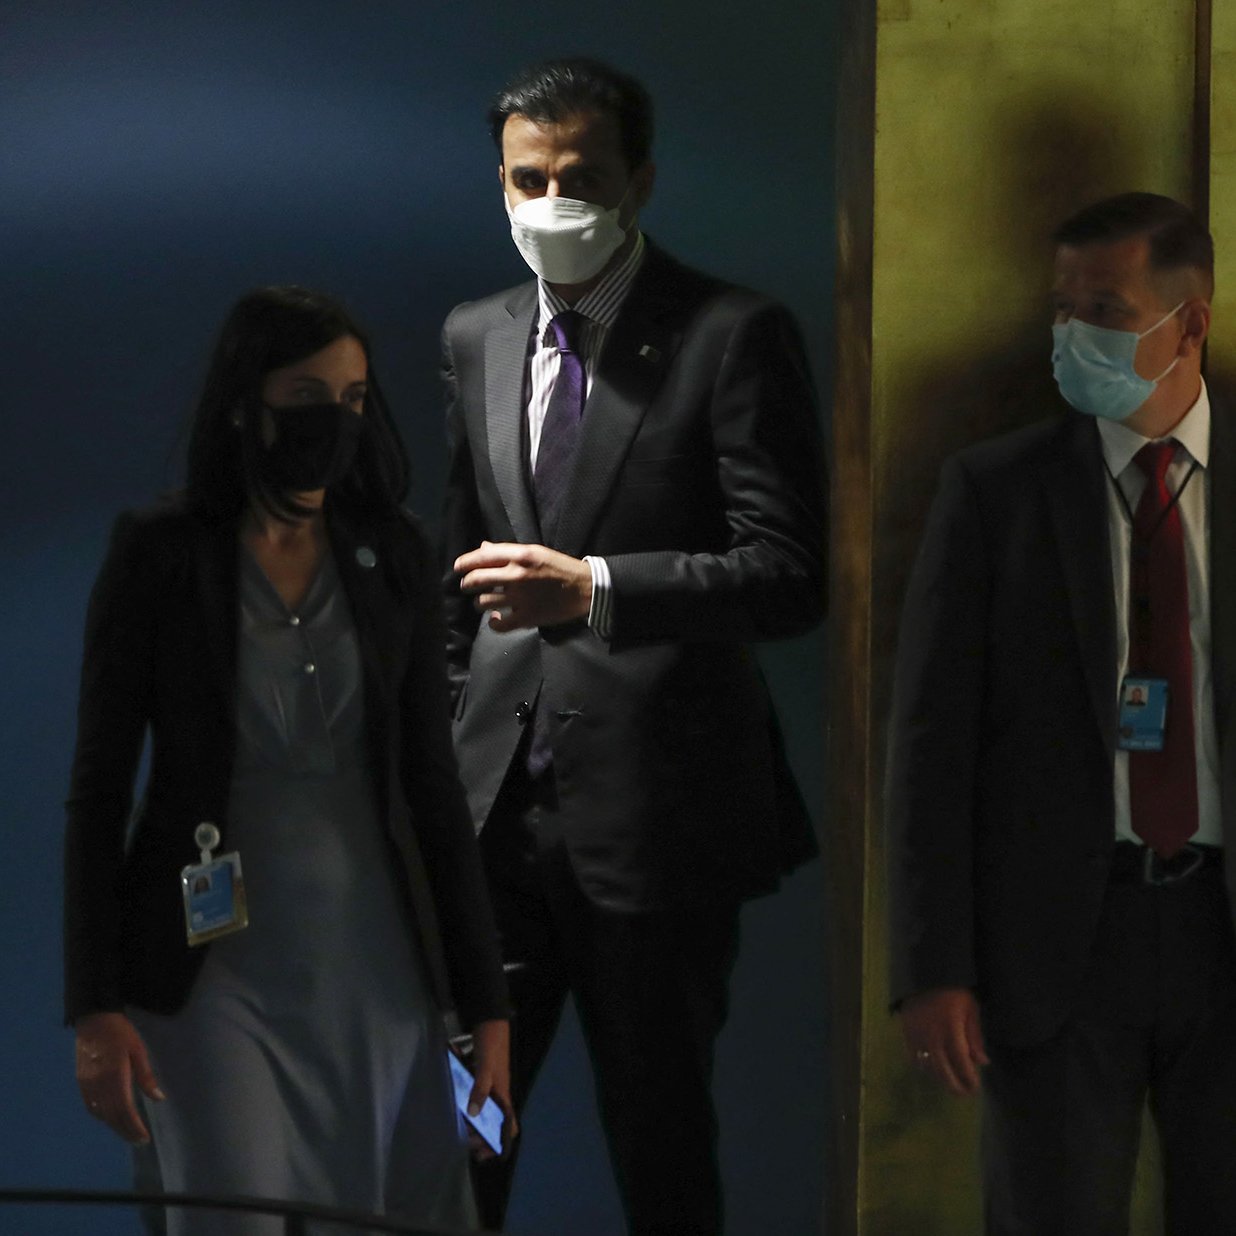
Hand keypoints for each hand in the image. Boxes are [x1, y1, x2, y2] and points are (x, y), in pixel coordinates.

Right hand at [75, 1012, 163, 1143]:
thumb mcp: (138, 1051)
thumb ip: (146, 1077)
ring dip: (114, 1126)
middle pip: (112, 1116)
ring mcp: (87, 1085)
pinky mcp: (81, 1082)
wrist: (94, 1019)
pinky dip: (101, 1116)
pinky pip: (90, 1106)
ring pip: (100, 1114)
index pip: (125, 1110)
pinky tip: (111, 1118)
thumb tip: (159, 1098)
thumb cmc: (121, 1033)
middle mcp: (98, 1085)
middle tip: (139, 1141)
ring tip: (128, 1133)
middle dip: (126, 1131)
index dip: (134, 1126)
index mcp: (115, 1076)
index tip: (144, 1137)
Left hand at [455, 541, 591, 631]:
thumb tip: (483, 547)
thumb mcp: (535, 552)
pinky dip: (493, 623)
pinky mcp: (526, 617)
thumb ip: (508, 551)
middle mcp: (517, 575)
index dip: (464, 562)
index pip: (482, 557)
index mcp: (520, 556)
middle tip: (467, 586)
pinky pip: (499, 624)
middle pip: (477, 580)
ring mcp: (520, 598)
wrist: (584, 588)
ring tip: (483, 602)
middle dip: (466, 583)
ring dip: (479, 602)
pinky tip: (495, 619)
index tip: (458, 568)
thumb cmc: (559, 567)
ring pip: (484, 601)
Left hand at [465, 1018, 517, 1159]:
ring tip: (460, 1130)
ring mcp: (488, 1087)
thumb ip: (480, 1088)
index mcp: (503, 1096)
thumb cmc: (491, 1045)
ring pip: (483, 1113)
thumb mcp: (486, 1067)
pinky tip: (454, 1109)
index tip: (485, 1154)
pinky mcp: (478, 1079)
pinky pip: (474, 1099)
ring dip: (473, 1124)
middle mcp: (498, 1095)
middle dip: (482, 1137)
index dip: (502, 1143)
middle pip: (494, 1124)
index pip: (509, 1126)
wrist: (489, 1021)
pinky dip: (466, 1107)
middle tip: (466, 1142)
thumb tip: (473, 1114)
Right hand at [899, 986, 988, 1096]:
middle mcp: (933, 1038)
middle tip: (963, 1094)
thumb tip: (982, 1063)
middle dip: (955, 1086)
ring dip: (940, 1077)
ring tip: (949, 1082)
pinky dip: (923, 1066)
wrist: (926, 974)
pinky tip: (930, 1068)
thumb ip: (975, 1037)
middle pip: (943, 1071)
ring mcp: (918, 1037)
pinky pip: (914, 1057)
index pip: (962, 1063)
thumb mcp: (971, 1009)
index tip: (976, 1089)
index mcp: (952, 1031)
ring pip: (928, 1067)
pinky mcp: (906, 1034)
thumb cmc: (954, 991)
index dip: (969, 1079)